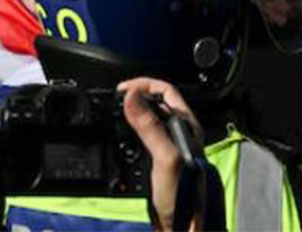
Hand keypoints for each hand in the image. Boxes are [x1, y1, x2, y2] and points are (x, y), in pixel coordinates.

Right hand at [119, 78, 204, 230]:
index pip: (166, 90)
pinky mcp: (158, 160)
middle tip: (114, 101)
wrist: (184, 227)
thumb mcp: (165, 157)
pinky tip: (120, 136)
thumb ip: (149, 126)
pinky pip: (142, 136)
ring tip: (115, 115)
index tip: (122, 90)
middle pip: (155, 102)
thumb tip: (132, 96)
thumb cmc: (186, 197)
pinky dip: (128, 130)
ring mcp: (168, 147)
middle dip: (134, 97)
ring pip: (147, 119)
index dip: (143, 84)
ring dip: (130, 113)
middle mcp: (179, 134)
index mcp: (187, 126)